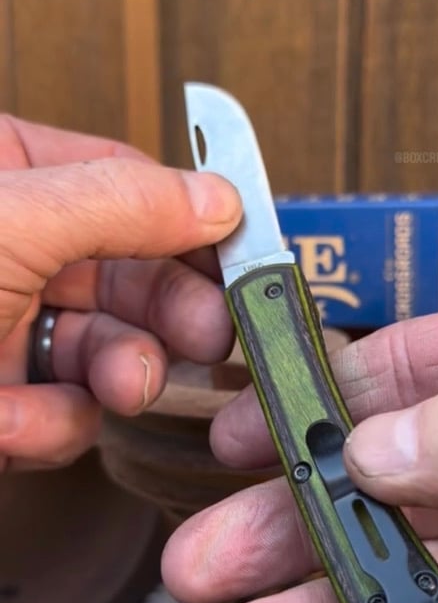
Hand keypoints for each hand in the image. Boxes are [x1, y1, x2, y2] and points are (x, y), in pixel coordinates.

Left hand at [0, 114, 240, 470]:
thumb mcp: (7, 224)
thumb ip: (119, 203)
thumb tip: (217, 198)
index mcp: (6, 174)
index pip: (125, 182)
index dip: (192, 220)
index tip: (249, 256)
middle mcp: (10, 250)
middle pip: (131, 274)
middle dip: (170, 313)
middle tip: (212, 334)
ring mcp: (1, 330)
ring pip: (107, 351)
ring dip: (121, 376)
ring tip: (121, 388)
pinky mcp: (0, 404)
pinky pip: (62, 415)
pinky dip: (47, 428)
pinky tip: (7, 424)